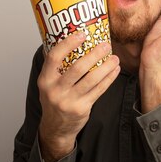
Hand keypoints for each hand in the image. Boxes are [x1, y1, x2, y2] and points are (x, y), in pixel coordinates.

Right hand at [37, 33, 119, 161]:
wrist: (56, 128)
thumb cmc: (54, 100)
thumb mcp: (48, 83)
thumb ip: (56, 66)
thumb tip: (67, 39)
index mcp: (45, 80)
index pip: (54, 57)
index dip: (68, 44)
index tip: (81, 34)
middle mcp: (55, 90)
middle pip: (77, 68)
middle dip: (94, 54)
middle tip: (105, 45)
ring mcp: (69, 100)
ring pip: (91, 79)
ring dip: (105, 66)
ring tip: (114, 57)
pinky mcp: (82, 108)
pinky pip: (99, 90)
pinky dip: (108, 78)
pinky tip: (115, 70)